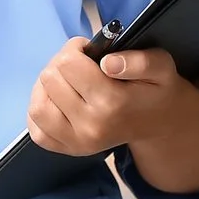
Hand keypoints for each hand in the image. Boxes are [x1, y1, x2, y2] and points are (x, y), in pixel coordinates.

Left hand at [27, 38, 195, 156]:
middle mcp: (91, 126)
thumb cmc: (157, 88)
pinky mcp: (68, 150)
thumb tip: (108, 63)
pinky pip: (36, 130)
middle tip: (80, 65)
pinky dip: (42, 111)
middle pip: (50, 79)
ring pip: (37, 105)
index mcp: (112, 102)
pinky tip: (58, 100)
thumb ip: (140, 61)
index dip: (76, 49)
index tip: (89, 50)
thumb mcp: (161, 66)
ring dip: (47, 86)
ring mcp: (77, 142)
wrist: (160, 122)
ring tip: (66, 80)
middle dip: (62, 64)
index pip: (68, 63)